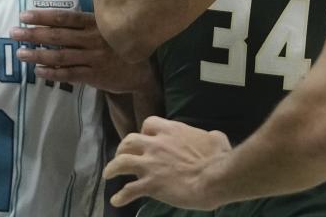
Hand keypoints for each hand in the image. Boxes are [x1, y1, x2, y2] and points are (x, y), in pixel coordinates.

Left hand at [12, 9, 154, 93]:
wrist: (142, 70)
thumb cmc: (120, 43)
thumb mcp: (108, 26)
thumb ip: (86, 21)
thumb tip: (58, 13)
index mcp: (96, 23)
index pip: (65, 17)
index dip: (43, 16)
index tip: (24, 16)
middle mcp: (94, 39)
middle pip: (58, 36)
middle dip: (34, 34)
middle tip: (14, 33)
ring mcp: (94, 58)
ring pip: (60, 56)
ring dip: (38, 54)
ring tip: (20, 53)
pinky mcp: (94, 75)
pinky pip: (68, 74)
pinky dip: (52, 72)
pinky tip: (38, 70)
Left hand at [104, 116, 231, 208]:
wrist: (214, 178)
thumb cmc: (218, 157)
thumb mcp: (216, 139)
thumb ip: (208, 137)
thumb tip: (213, 138)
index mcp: (171, 131)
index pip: (149, 124)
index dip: (145, 132)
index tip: (146, 139)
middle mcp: (156, 144)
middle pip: (129, 141)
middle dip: (123, 148)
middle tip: (122, 155)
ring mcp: (151, 165)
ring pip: (122, 162)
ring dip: (112, 168)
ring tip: (108, 174)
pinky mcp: (150, 185)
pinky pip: (129, 190)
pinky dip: (121, 196)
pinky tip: (116, 201)